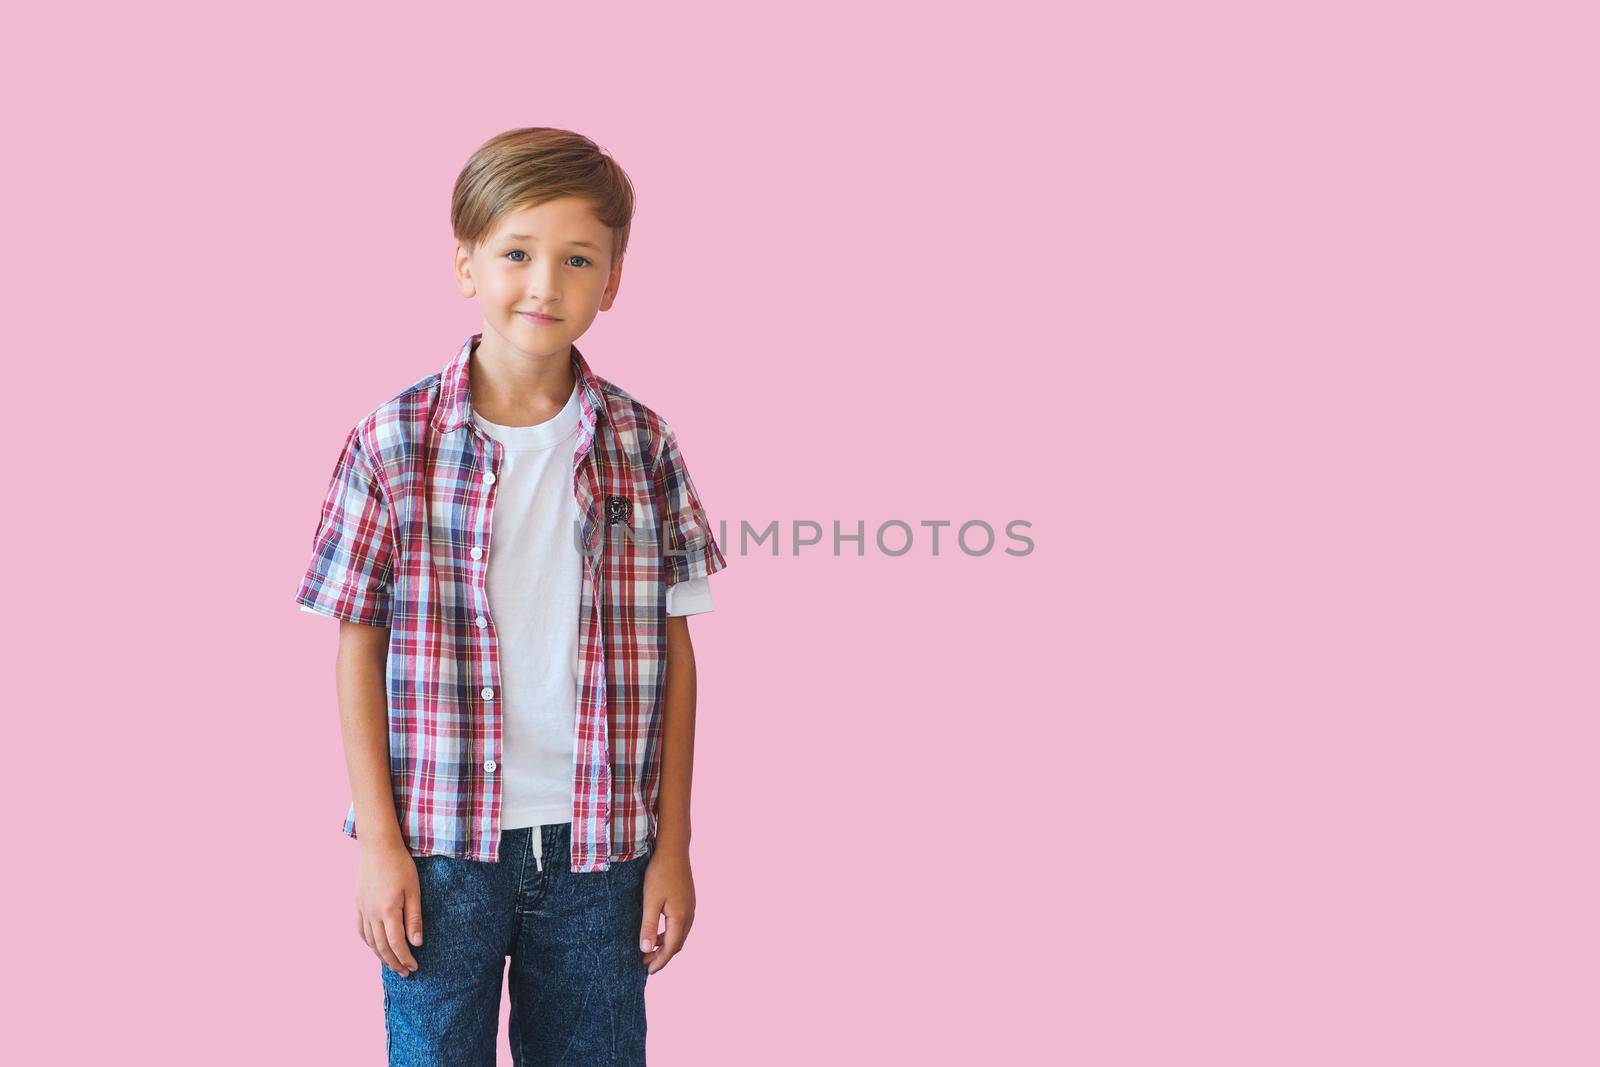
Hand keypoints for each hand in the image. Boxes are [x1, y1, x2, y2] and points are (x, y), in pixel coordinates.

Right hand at [357, 840, 422, 976]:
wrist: (378, 848)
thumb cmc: (400, 866)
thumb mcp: (414, 891)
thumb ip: (414, 918)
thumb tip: (416, 943)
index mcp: (388, 911)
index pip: (397, 944)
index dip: (405, 958)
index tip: (414, 967)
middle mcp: (372, 914)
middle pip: (382, 947)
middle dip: (394, 962)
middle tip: (405, 973)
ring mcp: (363, 910)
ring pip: (370, 941)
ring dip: (381, 956)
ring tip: (392, 964)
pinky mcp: (358, 905)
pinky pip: (361, 930)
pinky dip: (368, 943)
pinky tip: (375, 947)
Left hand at [639, 847, 695, 974]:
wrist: (673, 850)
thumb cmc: (659, 874)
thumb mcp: (650, 901)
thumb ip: (649, 926)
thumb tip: (646, 950)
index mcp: (680, 917)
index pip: (671, 948)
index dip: (660, 962)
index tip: (648, 972)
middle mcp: (689, 915)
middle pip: (677, 944)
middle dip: (663, 957)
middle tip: (646, 965)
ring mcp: (690, 907)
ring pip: (679, 935)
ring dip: (666, 945)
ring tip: (649, 951)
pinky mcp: (687, 901)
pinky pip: (680, 925)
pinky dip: (669, 934)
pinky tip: (657, 933)